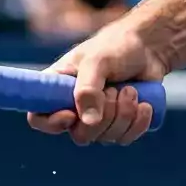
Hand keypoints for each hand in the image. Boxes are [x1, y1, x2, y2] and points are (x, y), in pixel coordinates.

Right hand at [30, 21, 167, 146]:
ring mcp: (97, 120)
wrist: (148, 48)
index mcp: (57, 89)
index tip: (71, 114)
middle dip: (103, 115)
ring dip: (123, 114)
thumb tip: (88, 122)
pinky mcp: (120, 125)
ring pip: (106, 138)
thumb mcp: (97, 61)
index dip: (51, 124)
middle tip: (114, 90)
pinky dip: (138, 122)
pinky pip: (126, 138)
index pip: (38, 118)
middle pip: (80, 135)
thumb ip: (88, 89)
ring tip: (130, 90)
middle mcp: (74, 108)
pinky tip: (144, 104)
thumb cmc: (115, 47)